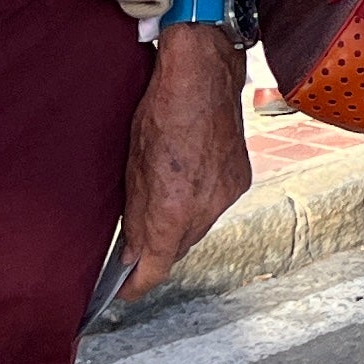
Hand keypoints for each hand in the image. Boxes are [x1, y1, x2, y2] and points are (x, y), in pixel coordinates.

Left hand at [113, 24, 252, 300]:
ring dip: (178, 225)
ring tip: (161, 200)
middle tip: (134, 243)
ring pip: (197, 228)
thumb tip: (133, 253)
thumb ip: (136, 216)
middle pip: (178, 250)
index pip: (156, 269)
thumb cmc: (160, 109)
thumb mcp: (133, 166)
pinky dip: (198, 203)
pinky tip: (187, 180)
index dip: (136, 285)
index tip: (122, 290)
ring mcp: (227, 194)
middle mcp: (205, 209)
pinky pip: (215, 207)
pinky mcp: (241, 180)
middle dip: (157, 250)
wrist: (204, 72)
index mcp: (172, 208)